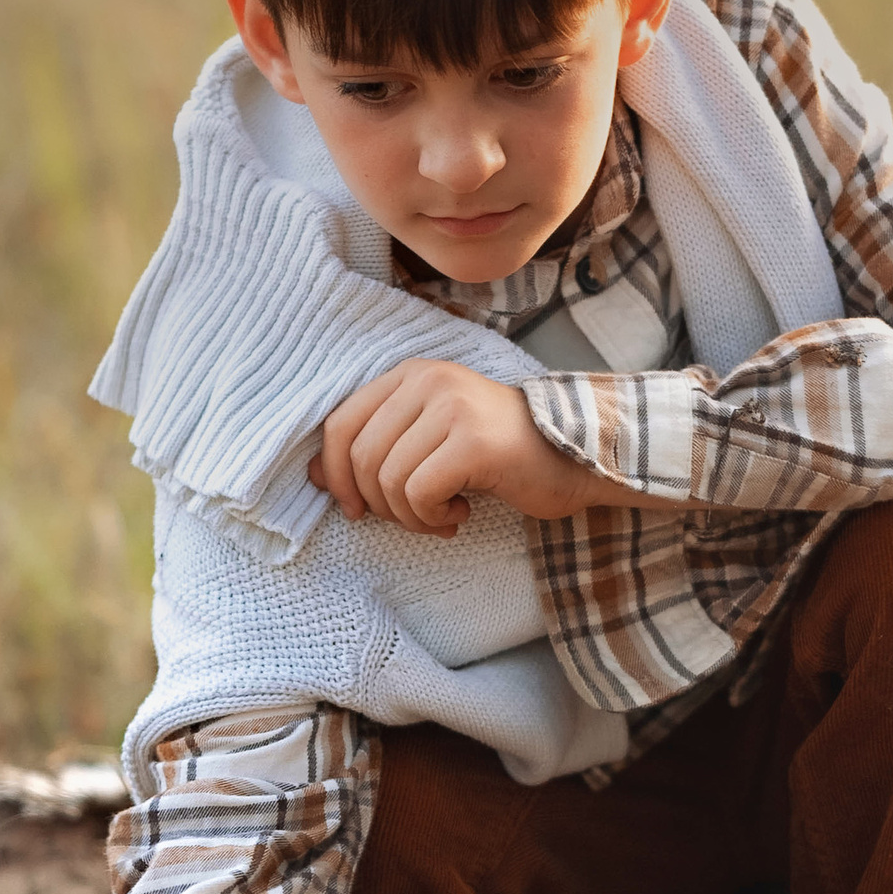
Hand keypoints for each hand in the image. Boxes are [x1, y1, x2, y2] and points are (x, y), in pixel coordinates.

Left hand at [310, 360, 643, 536]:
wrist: (577, 456)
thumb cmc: (503, 455)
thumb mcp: (432, 440)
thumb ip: (378, 448)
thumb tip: (315, 477)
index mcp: (411, 375)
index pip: (340, 424)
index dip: (335, 474)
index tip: (356, 509)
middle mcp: (427, 380)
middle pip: (360, 458)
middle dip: (378, 504)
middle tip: (416, 517)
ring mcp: (451, 407)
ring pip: (387, 480)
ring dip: (410, 517)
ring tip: (443, 516)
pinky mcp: (470, 440)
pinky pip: (417, 493)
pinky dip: (432, 517)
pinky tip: (461, 514)